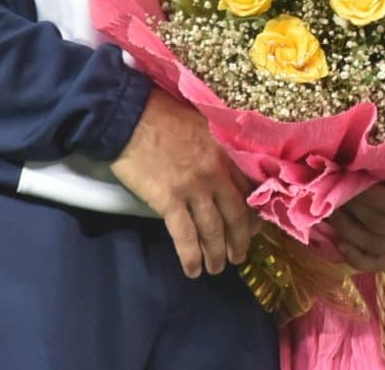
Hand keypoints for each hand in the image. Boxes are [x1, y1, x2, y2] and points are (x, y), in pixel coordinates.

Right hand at [110, 90, 255, 278]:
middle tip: (238, 256)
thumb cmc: (164, 115)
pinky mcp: (169, 200)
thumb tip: (228, 169)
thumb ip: (219, 147)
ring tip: (216, 268)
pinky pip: (185, 236)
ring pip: (213, 230)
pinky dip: (191, 256)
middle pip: (236, 215)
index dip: (253, 213)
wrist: (130, 115)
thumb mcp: (204, 124)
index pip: (250, 190)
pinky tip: (193, 269)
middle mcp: (216, 172)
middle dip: (239, 241)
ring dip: (217, 254)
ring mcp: (193, 188)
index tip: (254, 228)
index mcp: (226, 151)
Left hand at [326, 164, 384, 272]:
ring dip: (347, 227)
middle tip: (328, 187)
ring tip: (327, 206)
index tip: (344, 177)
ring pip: (375, 246)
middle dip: (351, 207)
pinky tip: (339, 243)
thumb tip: (363, 156)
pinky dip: (358, 258)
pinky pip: (379, 263)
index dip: (367, 195)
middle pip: (381, 226)